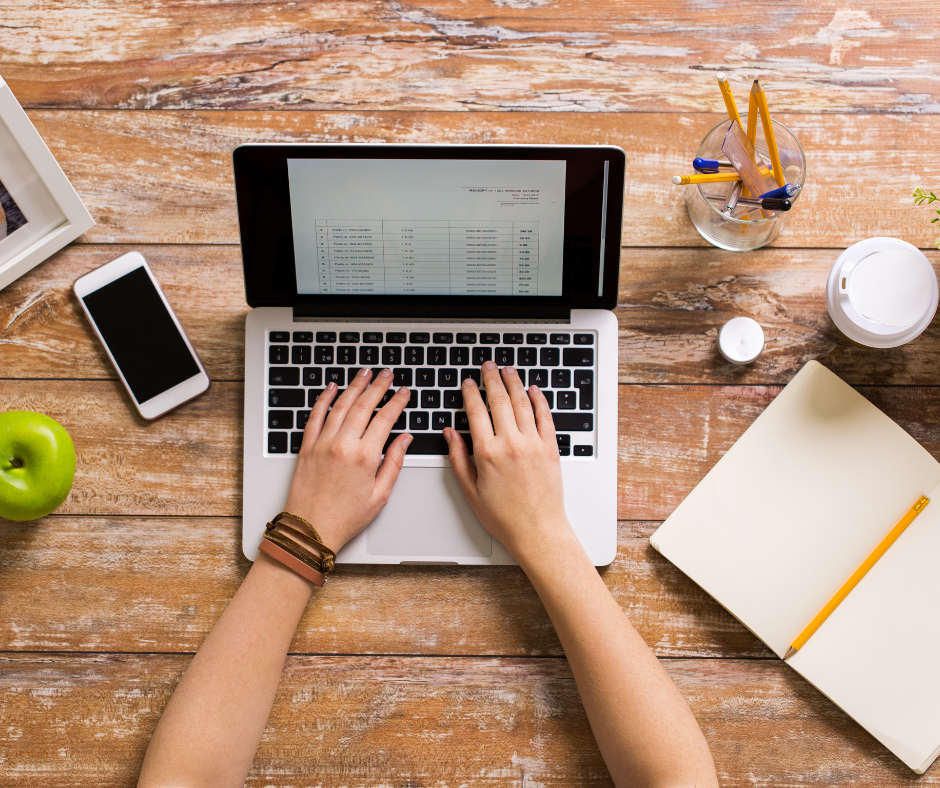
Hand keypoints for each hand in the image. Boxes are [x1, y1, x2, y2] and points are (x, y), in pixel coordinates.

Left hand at [283, 369, 411, 553]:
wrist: (310, 531)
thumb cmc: (345, 518)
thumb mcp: (380, 495)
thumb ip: (393, 463)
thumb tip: (404, 440)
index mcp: (364, 457)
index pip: (385, 419)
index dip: (396, 402)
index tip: (403, 393)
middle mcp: (342, 445)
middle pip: (364, 405)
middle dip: (378, 386)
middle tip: (387, 374)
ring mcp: (322, 444)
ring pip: (341, 405)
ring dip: (354, 386)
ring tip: (365, 373)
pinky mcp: (307, 447)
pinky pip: (315, 416)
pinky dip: (324, 399)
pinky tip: (332, 388)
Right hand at [444, 361, 575, 562]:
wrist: (537, 531)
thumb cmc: (504, 517)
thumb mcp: (470, 490)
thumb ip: (459, 458)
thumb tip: (450, 434)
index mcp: (487, 453)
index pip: (476, 412)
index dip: (471, 393)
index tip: (468, 383)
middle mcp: (511, 444)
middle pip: (500, 400)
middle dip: (492, 379)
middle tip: (488, 366)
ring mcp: (533, 444)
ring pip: (522, 403)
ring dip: (514, 383)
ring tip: (508, 370)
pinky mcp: (551, 448)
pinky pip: (545, 417)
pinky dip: (539, 400)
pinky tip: (534, 390)